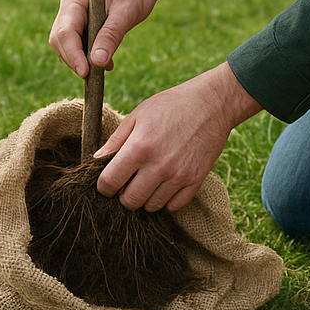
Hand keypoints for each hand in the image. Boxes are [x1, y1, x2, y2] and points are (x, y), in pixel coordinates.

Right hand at [48, 0, 188, 77]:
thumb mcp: (127, 11)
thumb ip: (111, 34)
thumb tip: (96, 62)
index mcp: (74, 0)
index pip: (65, 32)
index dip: (72, 54)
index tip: (85, 72)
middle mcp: (69, 9)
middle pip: (61, 42)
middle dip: (75, 60)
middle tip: (95, 75)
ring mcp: (73, 19)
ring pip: (67, 47)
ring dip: (82, 61)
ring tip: (106, 66)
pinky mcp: (81, 28)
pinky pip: (78, 47)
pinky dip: (89, 58)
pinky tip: (107, 63)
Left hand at [94, 62, 262, 211]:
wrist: (213, 102)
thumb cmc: (172, 104)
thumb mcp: (139, 114)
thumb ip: (116, 140)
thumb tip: (96, 160)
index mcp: (140, 147)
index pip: (109, 184)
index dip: (104, 184)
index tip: (110, 178)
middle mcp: (159, 166)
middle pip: (129, 201)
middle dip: (124, 193)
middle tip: (131, 179)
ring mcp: (179, 175)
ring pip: (151, 206)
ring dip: (146, 196)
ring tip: (150, 177)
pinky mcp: (196, 180)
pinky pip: (174, 206)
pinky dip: (167, 199)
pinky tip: (167, 181)